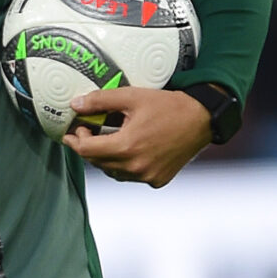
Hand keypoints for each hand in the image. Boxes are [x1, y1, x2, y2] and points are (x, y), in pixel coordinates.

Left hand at [65, 87, 212, 187]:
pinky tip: (129, 150)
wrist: (201, 119)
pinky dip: (124, 165)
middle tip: (88, 131)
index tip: (75, 130)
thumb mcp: (132, 97)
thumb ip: (100, 101)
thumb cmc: (169, 106)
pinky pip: (131, 176)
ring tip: (109, 140)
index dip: (76, 140)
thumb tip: (76, 105)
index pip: (86, 150)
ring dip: (105, 158)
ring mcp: (147, 176)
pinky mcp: (157, 180)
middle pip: (97, 162)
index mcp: (127, 146)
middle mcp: (135, 167)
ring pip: (113, 172)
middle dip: (88, 147)